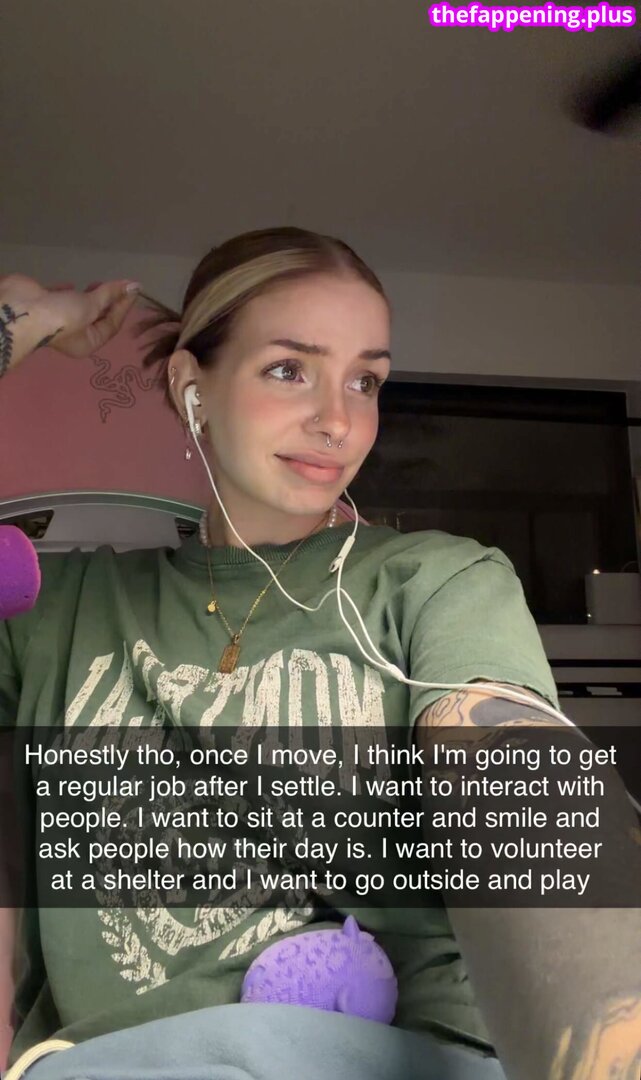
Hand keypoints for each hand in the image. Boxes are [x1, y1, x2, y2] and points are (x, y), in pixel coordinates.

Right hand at [0, 274, 140, 366]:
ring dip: (90, 296)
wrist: (21, 311)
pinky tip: (72, 285)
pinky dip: (68, 292)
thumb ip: (110, 295)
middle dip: (109, 301)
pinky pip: (61, 298)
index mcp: (88, 342)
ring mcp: (58, 319)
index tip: (134, 287)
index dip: (124, 305)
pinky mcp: (45, 304)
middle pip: (97, 316)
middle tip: (117, 285)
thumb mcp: (90, 307)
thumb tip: (134, 286)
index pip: (112, 324)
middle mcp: (75, 334)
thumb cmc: (60, 317)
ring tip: (98, 283)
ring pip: (80, 307)